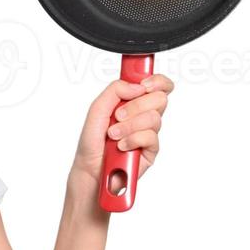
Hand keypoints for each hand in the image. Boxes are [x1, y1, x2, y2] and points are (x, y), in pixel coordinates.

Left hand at [71, 73, 174, 191]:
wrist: (89, 168)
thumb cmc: (92, 141)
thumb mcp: (97, 109)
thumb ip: (115, 90)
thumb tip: (138, 86)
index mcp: (133, 102)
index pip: (158, 86)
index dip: (157, 81)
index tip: (145, 85)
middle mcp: (144, 116)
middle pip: (160, 99)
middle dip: (136, 106)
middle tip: (118, 116)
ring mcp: (149, 133)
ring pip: (154, 118)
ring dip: (129, 126)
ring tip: (114, 135)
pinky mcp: (152, 151)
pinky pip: (150, 137)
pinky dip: (132, 140)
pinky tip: (122, 146)